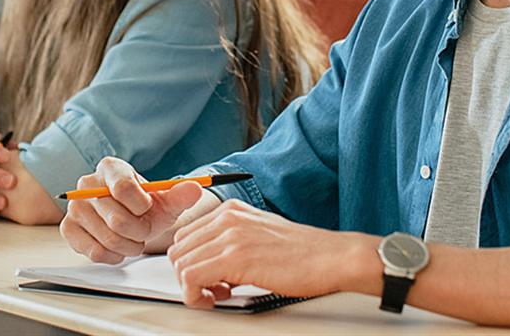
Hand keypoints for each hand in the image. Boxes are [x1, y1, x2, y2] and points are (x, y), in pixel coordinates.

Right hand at [60, 157, 207, 263]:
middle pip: (118, 219)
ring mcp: (75, 207)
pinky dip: (113, 255)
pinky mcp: (68, 229)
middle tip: (144, 230)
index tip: (148, 208)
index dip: (143, 206)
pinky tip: (119, 247)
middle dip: (140, 231)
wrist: (131, 220)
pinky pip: (94, 251)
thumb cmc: (146, 208)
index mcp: (110, 167)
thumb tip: (196, 188)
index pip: (124, 189)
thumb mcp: (167, 200)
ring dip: (129, 246)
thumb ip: (181, 194)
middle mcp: (87, 183)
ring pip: (108, 238)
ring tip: (134, 238)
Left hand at [167, 200, 375, 307]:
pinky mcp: (235, 258)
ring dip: (193, 287)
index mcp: (231, 210)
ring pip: (181, 265)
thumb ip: (232, 242)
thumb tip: (209, 264)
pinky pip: (191, 279)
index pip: (186, 235)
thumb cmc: (304, 253)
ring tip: (218, 294)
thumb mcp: (260, 235)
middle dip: (188, 275)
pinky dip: (196, 296)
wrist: (331, 258)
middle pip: (178, 250)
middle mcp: (227, 218)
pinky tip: (216, 299)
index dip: (191, 262)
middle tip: (212, 289)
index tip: (208, 278)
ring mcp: (230, 236)